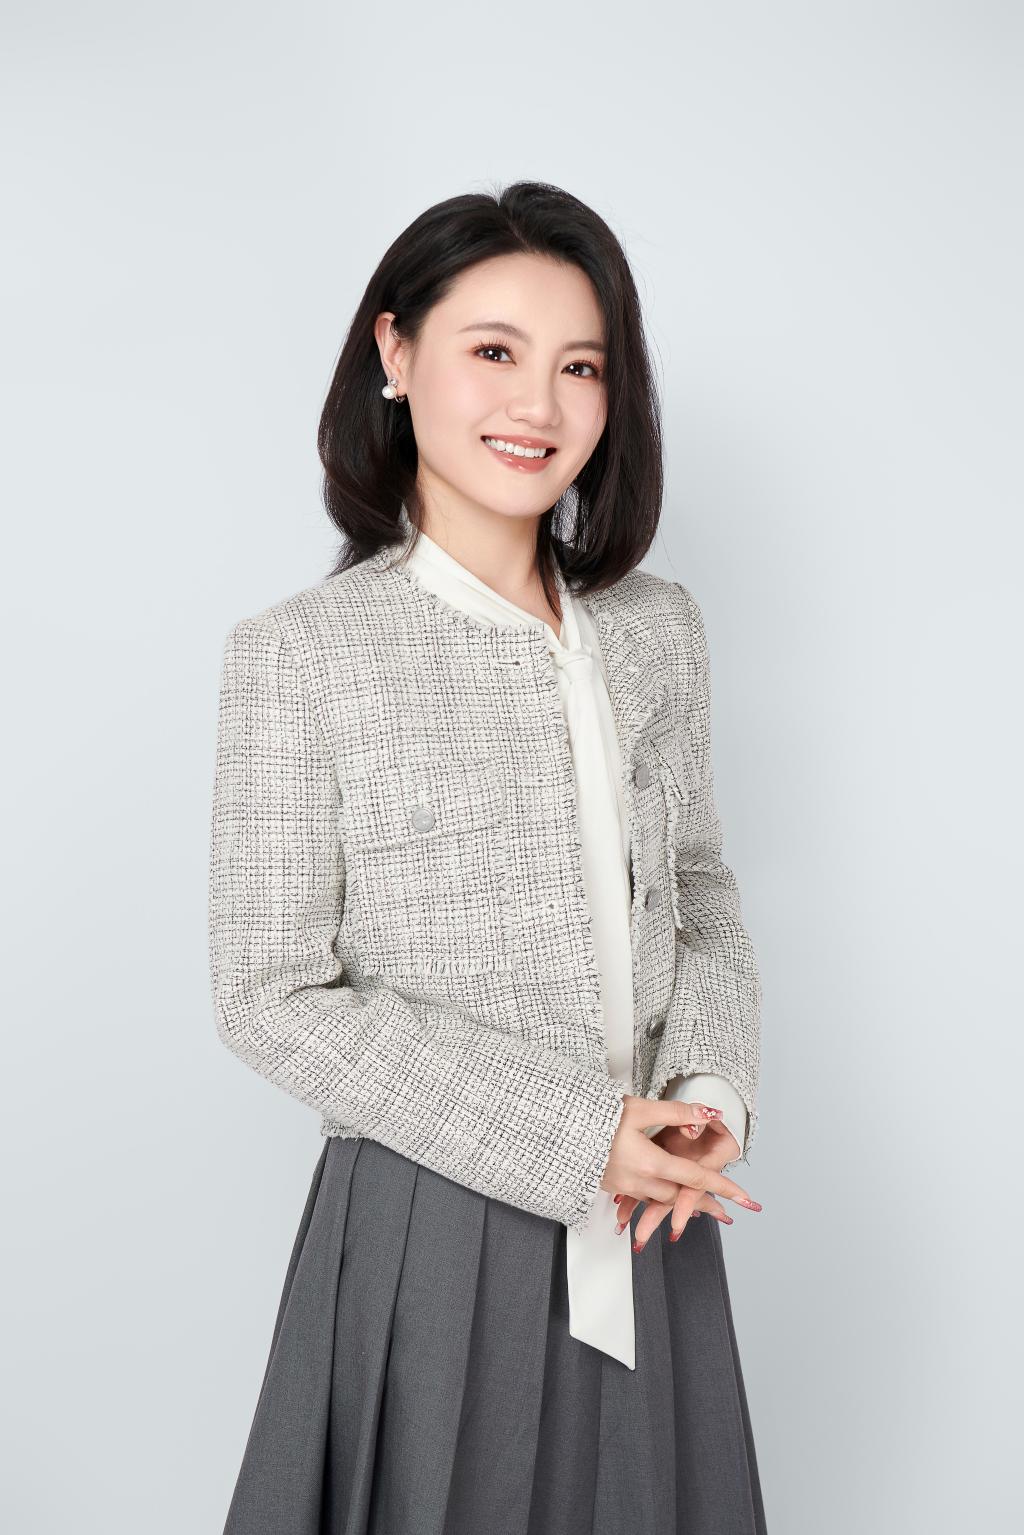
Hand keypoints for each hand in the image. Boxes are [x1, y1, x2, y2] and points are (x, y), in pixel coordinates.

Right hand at [600, 1096, 761, 1241]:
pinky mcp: (614, 1186)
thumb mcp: (639, 1109)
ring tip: (699, 1209)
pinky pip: (644, 1198)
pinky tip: (662, 1197)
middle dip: (703, 1202)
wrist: (561, 1133)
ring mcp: (626, 1187)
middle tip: (725, 1211)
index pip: (697, 1178)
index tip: (747, 1200)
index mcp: (652, 1163)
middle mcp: (641, 1181)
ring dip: (682, 1203)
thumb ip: (675, 1112)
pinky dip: (659, 1200)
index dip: (724, 1187)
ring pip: (662, 1200)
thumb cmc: (597, 1119)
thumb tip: (708, 1114)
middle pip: (681, 1196)